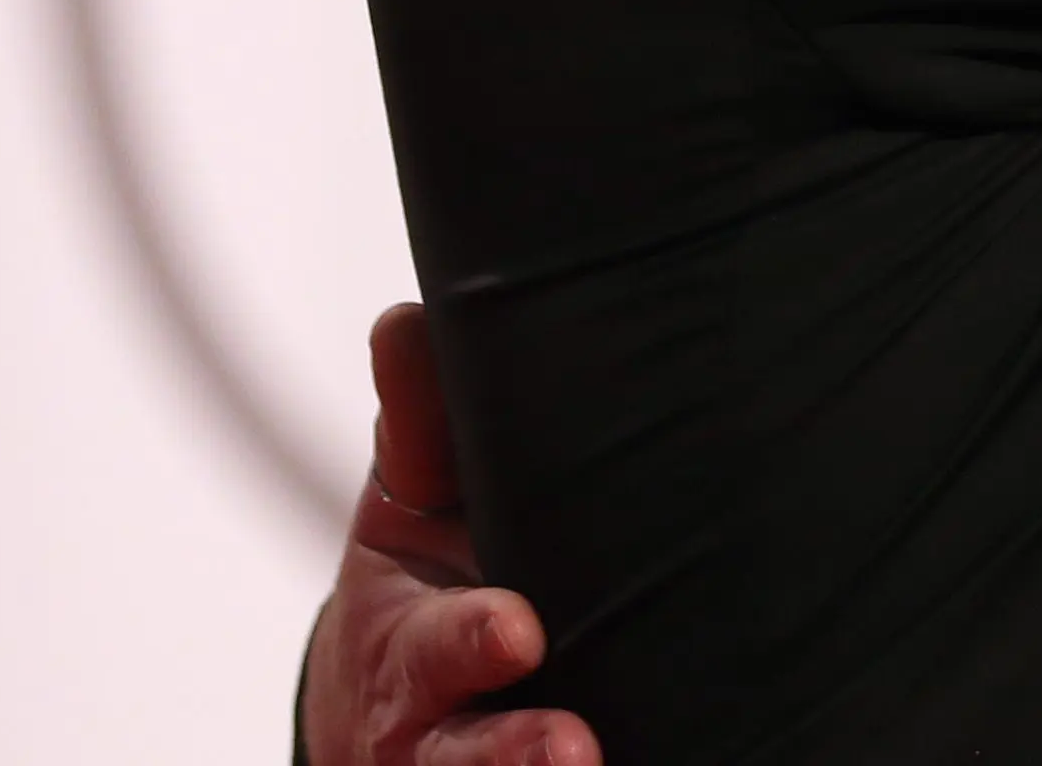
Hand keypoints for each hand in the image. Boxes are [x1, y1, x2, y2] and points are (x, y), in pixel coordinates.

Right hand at [300, 305, 594, 765]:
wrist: (391, 714)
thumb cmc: (427, 578)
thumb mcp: (411, 501)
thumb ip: (418, 421)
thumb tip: (408, 320)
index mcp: (415, 643)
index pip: (438, 646)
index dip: (472, 642)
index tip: (517, 631)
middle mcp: (445, 725)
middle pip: (469, 751)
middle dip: (514, 747)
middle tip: (570, 743)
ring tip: (593, 763)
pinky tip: (650, 762)